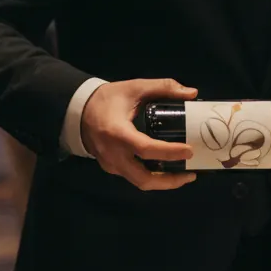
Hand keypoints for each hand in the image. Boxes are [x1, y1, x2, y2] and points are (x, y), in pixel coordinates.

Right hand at [81, 78, 196, 190]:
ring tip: (184, 176)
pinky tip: (166, 169)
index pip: (146, 149)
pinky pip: (133, 176)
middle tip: (191, 174)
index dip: (169, 152)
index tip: (189, 151)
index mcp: (118, 133)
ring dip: (163, 182)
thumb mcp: (135, 87)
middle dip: (170, 181)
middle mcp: (113, 154)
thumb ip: (163, 87)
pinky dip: (152, 176)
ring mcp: (110, 164)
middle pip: (143, 179)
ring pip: (139, 181)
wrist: (78, 110)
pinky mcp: (111, 167)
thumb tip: (192, 93)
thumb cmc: (107, 99)